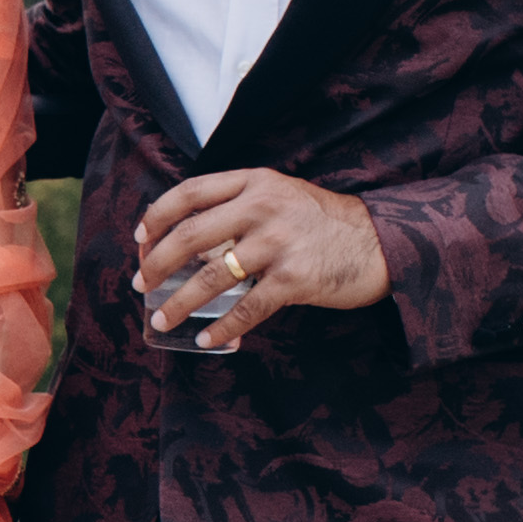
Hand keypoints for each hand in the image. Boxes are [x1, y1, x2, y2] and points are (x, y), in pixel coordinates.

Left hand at [134, 167, 388, 338]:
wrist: (383, 242)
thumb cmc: (325, 223)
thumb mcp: (282, 196)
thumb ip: (240, 207)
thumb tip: (188, 239)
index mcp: (255, 181)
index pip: (190, 192)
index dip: (157, 216)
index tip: (140, 239)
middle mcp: (263, 206)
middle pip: (190, 235)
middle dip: (156, 264)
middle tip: (140, 284)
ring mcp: (279, 242)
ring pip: (211, 276)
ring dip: (179, 303)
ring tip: (160, 319)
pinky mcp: (295, 278)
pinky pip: (247, 308)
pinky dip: (223, 328)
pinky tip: (207, 340)